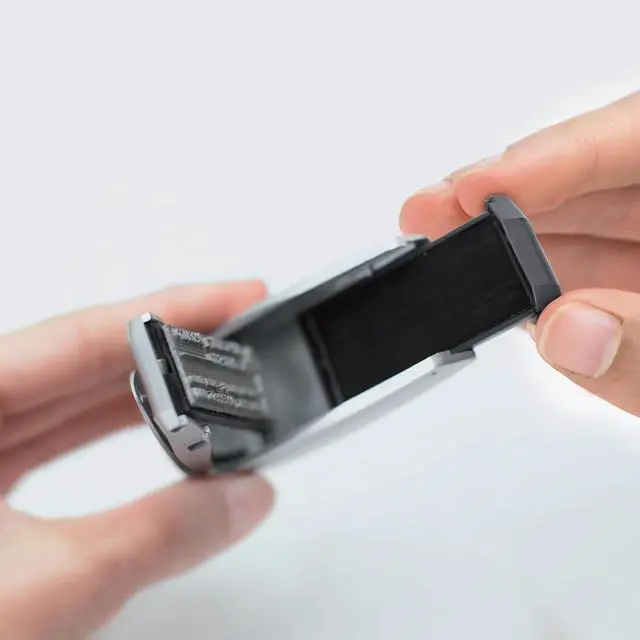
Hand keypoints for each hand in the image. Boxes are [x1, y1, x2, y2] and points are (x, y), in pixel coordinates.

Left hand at [0, 281, 273, 638]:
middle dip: (170, 348)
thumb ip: (158, 537)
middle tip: (240, 337)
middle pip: (82, 359)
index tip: (236, 299)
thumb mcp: (40, 592)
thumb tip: (240, 498)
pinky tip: (163, 432)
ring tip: (217, 382)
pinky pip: (62, 442)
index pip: (82, 335)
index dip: (174, 310)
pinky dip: (119, 437)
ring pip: (73, 400)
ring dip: (150, 394)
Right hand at [400, 91, 639, 416]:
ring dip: (505, 242)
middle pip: (589, 178)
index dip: (544, 159)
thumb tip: (567, 331)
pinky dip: (535, 285)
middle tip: (430, 215)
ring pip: (579, 223)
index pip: (629, 142)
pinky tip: (496, 288)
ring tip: (441, 247)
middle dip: (500, 200)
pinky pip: (585, 268)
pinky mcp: (633, 284)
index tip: (471, 190)